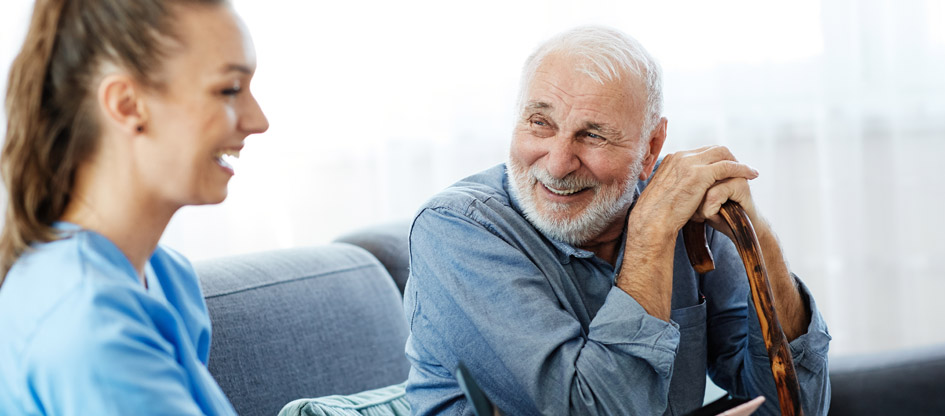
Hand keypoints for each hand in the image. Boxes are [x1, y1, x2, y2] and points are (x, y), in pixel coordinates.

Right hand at [629, 145, 759, 239]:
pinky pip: (727, 166)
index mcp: (672, 159)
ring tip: (750, 172)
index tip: (726, 169)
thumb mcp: (664, 193)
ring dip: (738, 162)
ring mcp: (690, 163)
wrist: (651, 221)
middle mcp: (681, 157)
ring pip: (722, 154)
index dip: (716, 159)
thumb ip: (675, 185)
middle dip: (729, 157)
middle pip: (713, 149)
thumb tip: (682, 189)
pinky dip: (741, 168)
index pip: (701, 152)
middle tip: (741, 169)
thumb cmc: (656, 214)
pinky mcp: (700, 174)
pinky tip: (751, 175)